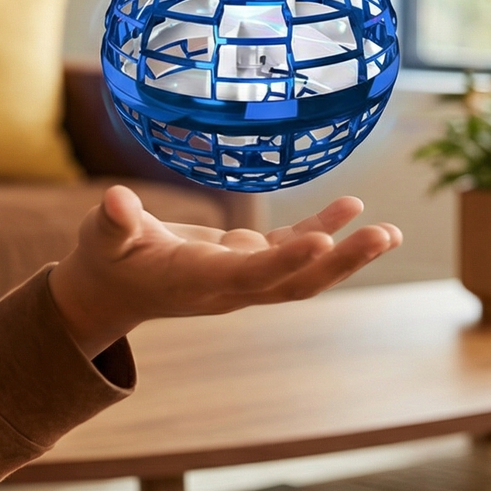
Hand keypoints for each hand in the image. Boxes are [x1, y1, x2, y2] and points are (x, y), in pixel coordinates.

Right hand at [47, 187, 401, 358]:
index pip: (247, 274)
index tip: (321, 242)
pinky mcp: (244, 262)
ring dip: (346, 255)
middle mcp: (228, 287)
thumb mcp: (101, 236)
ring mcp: (241, 278)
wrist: (111, 289)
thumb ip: (112, 220)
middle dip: (340, 262)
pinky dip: (321, 229)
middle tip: (383, 236)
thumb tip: (117, 201)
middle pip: (294, 283)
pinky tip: (350, 208)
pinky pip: (291, 251)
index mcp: (195, 280)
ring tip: (389, 233)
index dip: (284, 261)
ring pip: (303, 273)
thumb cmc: (105, 256)